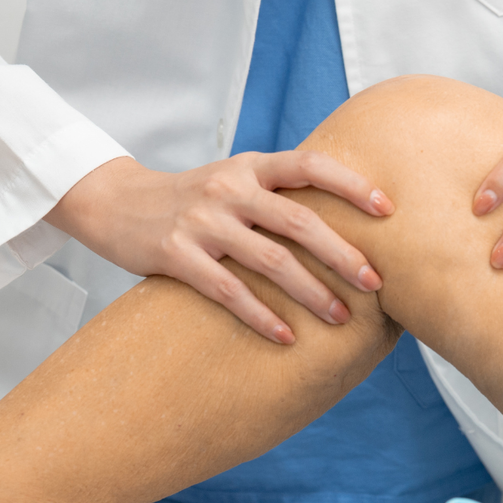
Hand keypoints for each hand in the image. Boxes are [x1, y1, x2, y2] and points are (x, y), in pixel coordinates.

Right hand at [47, 151, 393, 343]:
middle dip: (343, 253)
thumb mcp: (232, 178)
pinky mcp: (176, 254)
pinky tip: (285, 337)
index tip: (388, 209)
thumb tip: (344, 216)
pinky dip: (260, 315)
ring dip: (311, 292)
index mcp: (249, 167)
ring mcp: (202, 222)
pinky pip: (227, 290)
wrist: (114, 202)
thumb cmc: (189, 197)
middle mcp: (229, 189)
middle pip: (299, 220)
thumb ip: (277, 191)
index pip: (309, 165)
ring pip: (270, 259)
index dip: (351, 184)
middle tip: (377, 283)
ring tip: (341, 318)